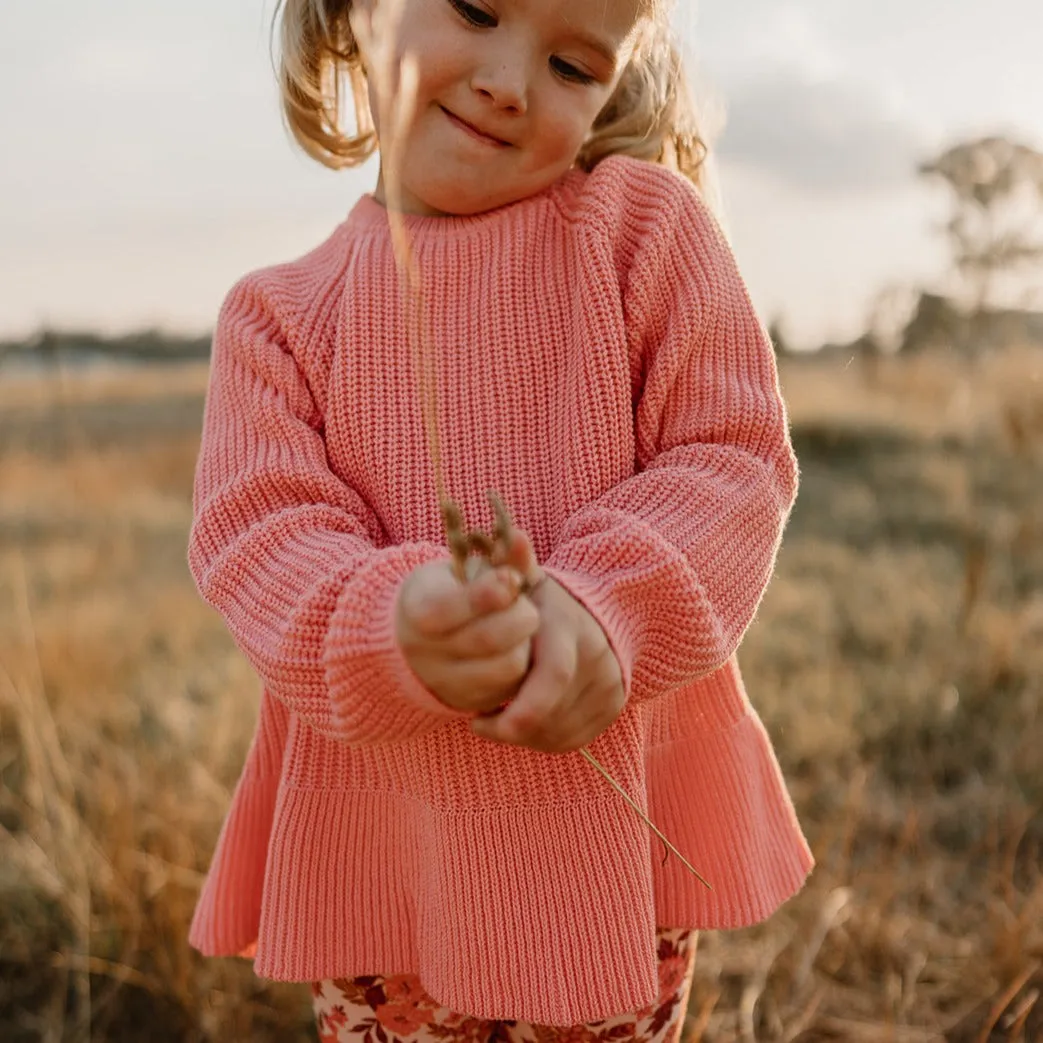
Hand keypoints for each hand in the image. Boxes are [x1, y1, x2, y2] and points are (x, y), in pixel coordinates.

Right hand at [395, 531, 541, 714]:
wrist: (414, 640)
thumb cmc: (447, 593)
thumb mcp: (462, 569)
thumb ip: (497, 556)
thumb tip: (520, 537)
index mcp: (418, 611)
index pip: (452, 607)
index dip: (490, 592)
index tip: (509, 577)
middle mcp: (427, 653)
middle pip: (490, 639)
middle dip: (520, 615)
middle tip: (525, 604)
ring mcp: (449, 683)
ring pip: (509, 666)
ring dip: (526, 642)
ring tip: (519, 626)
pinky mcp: (472, 703)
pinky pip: (514, 687)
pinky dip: (525, 664)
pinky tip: (517, 646)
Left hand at [470, 576, 625, 753]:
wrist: (597, 613)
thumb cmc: (542, 604)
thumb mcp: (527, 581)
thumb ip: (512, 563)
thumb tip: (513, 535)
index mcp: (568, 627)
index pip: (551, 677)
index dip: (512, 712)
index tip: (474, 719)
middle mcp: (596, 656)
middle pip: (553, 714)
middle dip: (513, 727)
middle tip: (483, 723)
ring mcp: (609, 683)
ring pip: (561, 731)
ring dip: (525, 734)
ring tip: (500, 719)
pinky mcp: (613, 705)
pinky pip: (574, 739)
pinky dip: (544, 739)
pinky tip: (525, 724)